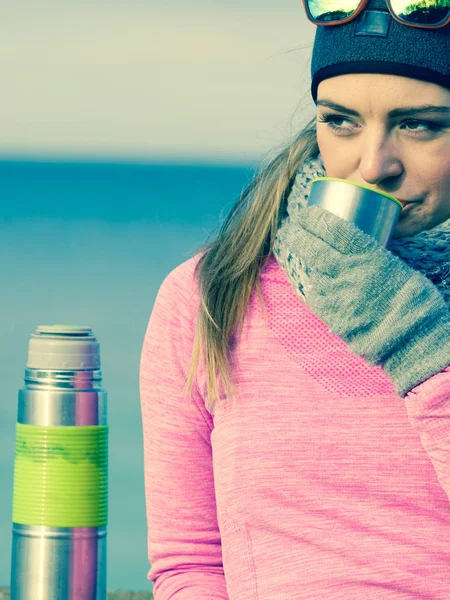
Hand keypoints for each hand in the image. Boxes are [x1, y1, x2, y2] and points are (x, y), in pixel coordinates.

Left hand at [281, 204, 449, 396]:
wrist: (413, 338)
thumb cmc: (413, 303)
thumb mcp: (396, 269)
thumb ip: (372, 260)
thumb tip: (357, 255)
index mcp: (369, 256)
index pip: (335, 230)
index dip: (316, 220)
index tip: (306, 214)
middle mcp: (349, 272)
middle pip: (315, 249)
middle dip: (299, 237)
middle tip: (290, 229)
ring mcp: (338, 295)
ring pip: (314, 275)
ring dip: (309, 267)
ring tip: (305, 260)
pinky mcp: (332, 316)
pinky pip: (315, 299)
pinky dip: (314, 292)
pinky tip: (316, 289)